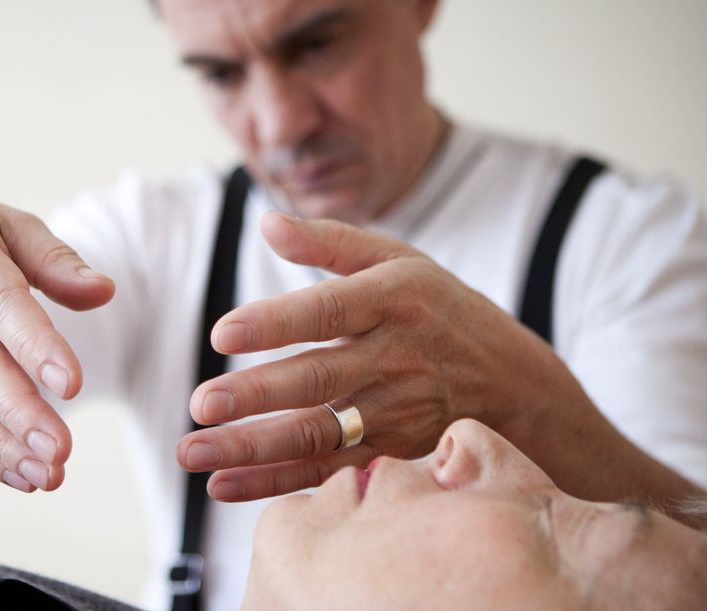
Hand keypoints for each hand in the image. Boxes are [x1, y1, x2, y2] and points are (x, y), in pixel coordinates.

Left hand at [177, 211, 578, 500]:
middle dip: (257, 395)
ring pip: (319, 435)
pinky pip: (327, 472)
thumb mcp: (397, 259)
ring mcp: (396, 412)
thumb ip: (329, 242)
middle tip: (201, 403)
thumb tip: (268, 222)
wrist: (513, 379)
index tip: (223, 332)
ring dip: (252, 449)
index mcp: (394, 299)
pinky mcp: (391, 451)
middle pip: (320, 379)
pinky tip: (223, 485)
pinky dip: (275, 483)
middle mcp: (397, 357)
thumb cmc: (436, 306)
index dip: (277, 323)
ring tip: (193, 452)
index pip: (329, 310)